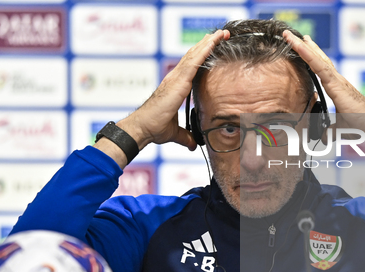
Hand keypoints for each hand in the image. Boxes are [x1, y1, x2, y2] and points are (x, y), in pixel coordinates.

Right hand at [97, 30, 229, 166]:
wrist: (144, 128)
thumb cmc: (154, 128)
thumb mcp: (175, 133)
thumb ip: (186, 137)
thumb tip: (194, 144)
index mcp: (175, 87)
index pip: (191, 67)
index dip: (201, 56)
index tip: (212, 47)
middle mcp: (175, 79)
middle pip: (193, 56)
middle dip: (207, 45)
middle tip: (220, 35)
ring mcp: (175, 78)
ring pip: (194, 55)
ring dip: (208, 43)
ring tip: (221, 33)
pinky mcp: (178, 81)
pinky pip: (193, 62)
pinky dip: (204, 50)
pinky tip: (213, 42)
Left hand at [283, 30, 364, 193]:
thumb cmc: (359, 125)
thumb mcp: (338, 128)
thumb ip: (328, 131)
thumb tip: (323, 139)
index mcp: (335, 87)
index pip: (320, 68)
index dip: (311, 56)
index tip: (301, 45)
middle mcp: (336, 80)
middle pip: (317, 59)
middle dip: (304, 46)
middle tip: (291, 34)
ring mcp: (336, 80)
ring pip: (317, 59)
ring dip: (302, 47)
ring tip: (290, 36)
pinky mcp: (336, 84)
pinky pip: (320, 67)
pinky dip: (309, 56)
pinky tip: (301, 46)